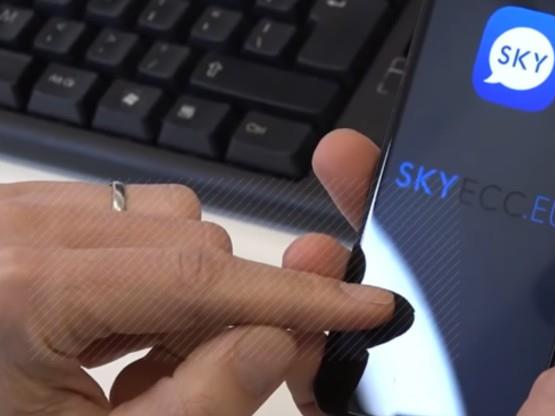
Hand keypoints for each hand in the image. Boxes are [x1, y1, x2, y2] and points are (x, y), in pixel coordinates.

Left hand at [0, 181, 397, 414]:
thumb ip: (204, 401)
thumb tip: (283, 339)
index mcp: (27, 291)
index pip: (205, 278)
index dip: (301, 293)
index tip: (365, 302)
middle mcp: (18, 230)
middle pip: (194, 238)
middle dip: (225, 309)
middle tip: (196, 380)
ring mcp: (14, 214)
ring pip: (167, 220)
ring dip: (186, 289)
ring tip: (138, 362)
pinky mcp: (17, 215)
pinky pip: (126, 217)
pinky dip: (148, 273)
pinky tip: (113, 332)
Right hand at [310, 129, 554, 415]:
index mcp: (533, 328)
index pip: (490, 237)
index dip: (455, 182)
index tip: (422, 144)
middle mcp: (470, 351)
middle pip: (415, 262)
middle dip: (375, 206)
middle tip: (345, 164)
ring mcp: (416, 390)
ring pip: (357, 312)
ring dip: (325, 271)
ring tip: (312, 248)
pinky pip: (325, 376)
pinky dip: (300, 346)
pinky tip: (293, 321)